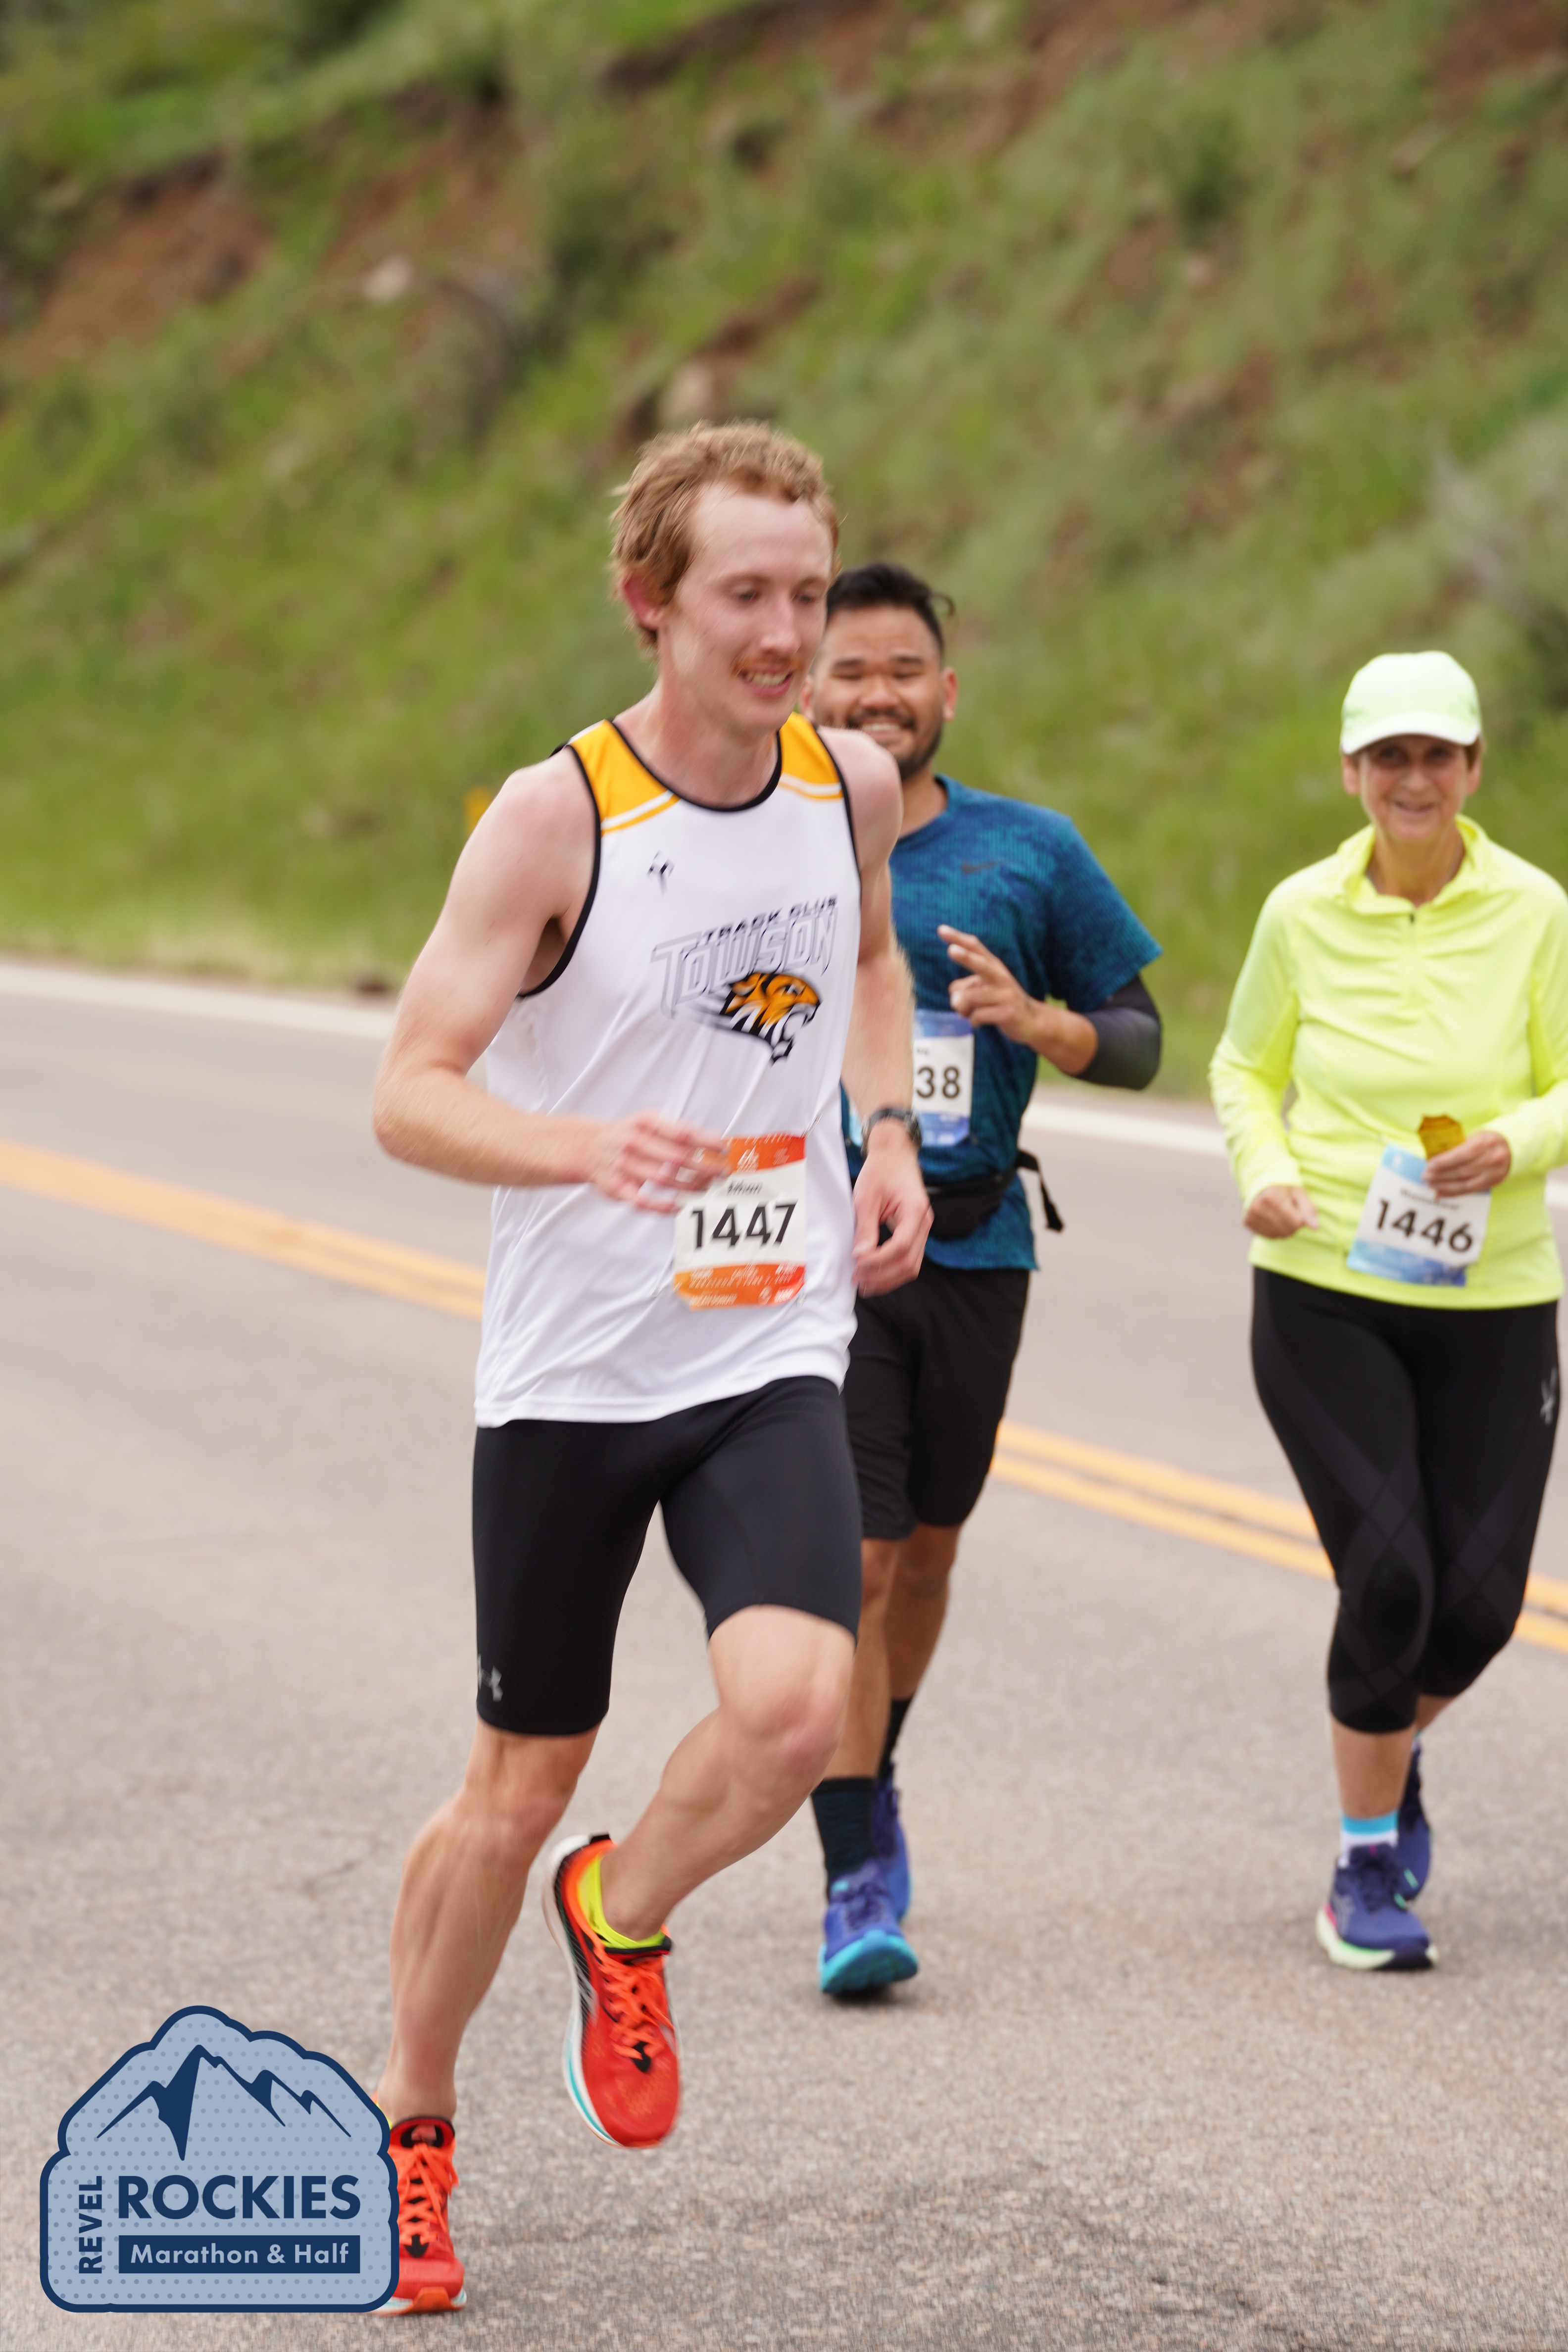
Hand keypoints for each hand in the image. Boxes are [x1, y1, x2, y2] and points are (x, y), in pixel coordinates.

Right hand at [586, 1111, 726, 1212]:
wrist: (586, 1147)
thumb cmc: (626, 1135)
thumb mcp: (647, 1122)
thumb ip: (675, 1130)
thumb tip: (713, 1140)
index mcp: (644, 1122)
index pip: (682, 1132)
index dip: (706, 1142)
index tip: (724, 1150)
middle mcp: (633, 1142)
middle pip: (676, 1157)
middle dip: (704, 1167)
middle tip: (722, 1173)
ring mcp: (624, 1166)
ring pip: (663, 1180)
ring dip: (689, 1187)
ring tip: (707, 1190)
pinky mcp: (617, 1188)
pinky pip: (644, 1201)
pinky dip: (664, 1206)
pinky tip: (681, 1206)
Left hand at [852, 1125, 931, 1295]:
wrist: (894, 1155)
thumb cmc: (881, 1170)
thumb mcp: (866, 1197)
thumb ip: (865, 1228)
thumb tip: (860, 1256)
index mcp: (915, 1209)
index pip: (901, 1246)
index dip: (879, 1260)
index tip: (858, 1263)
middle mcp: (924, 1222)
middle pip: (909, 1262)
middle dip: (883, 1276)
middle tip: (858, 1280)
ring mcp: (923, 1228)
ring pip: (912, 1266)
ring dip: (888, 1279)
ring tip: (865, 1284)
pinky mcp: (916, 1232)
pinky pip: (909, 1258)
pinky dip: (892, 1270)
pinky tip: (875, 1275)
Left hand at [938, 926, 1034, 1041]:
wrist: (1031, 1021)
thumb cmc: (1001, 1002)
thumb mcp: (984, 990)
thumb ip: (965, 988)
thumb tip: (954, 996)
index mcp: (994, 967)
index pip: (975, 947)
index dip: (958, 938)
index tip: (941, 930)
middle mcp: (1001, 977)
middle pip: (981, 964)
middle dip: (965, 957)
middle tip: (951, 950)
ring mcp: (1006, 995)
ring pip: (970, 998)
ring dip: (961, 1009)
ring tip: (966, 1014)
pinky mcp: (1007, 1013)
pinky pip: (977, 1016)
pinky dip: (972, 1021)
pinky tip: (978, 1023)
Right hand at [1243, 1185, 1319, 1238]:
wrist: (1262, 1185)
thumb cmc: (1284, 1188)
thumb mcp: (1299, 1193)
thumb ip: (1308, 1209)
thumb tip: (1315, 1228)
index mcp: (1271, 1196)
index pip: (1297, 1222)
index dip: (1302, 1218)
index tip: (1297, 1208)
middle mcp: (1257, 1206)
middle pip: (1288, 1230)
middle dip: (1294, 1224)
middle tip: (1291, 1212)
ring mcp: (1250, 1215)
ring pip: (1279, 1235)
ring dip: (1286, 1229)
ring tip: (1282, 1215)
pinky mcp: (1247, 1222)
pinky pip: (1269, 1236)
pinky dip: (1276, 1231)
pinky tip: (1274, 1220)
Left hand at [1424, 1129, 1511, 1196]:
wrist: (1513, 1146)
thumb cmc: (1486, 1139)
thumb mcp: (1475, 1136)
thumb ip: (1457, 1145)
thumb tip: (1434, 1158)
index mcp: (1486, 1142)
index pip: (1462, 1155)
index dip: (1444, 1162)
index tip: (1429, 1165)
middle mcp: (1493, 1158)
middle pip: (1463, 1171)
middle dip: (1441, 1175)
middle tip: (1425, 1176)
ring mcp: (1495, 1172)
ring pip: (1466, 1184)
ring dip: (1445, 1186)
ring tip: (1430, 1185)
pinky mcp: (1495, 1182)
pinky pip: (1471, 1191)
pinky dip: (1454, 1193)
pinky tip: (1440, 1193)